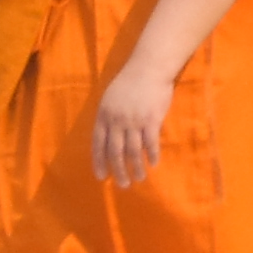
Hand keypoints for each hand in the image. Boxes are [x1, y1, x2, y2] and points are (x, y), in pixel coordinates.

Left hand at [92, 59, 176, 189]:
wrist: (149, 68)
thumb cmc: (129, 81)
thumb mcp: (110, 98)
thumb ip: (109, 118)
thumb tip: (110, 138)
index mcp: (104, 116)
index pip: (98, 144)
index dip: (99, 162)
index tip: (101, 177)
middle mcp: (117, 121)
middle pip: (116, 152)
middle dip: (119, 171)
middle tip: (123, 184)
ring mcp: (134, 121)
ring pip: (134, 151)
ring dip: (136, 168)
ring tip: (139, 178)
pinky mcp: (151, 120)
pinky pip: (151, 143)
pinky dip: (152, 155)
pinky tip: (154, 164)